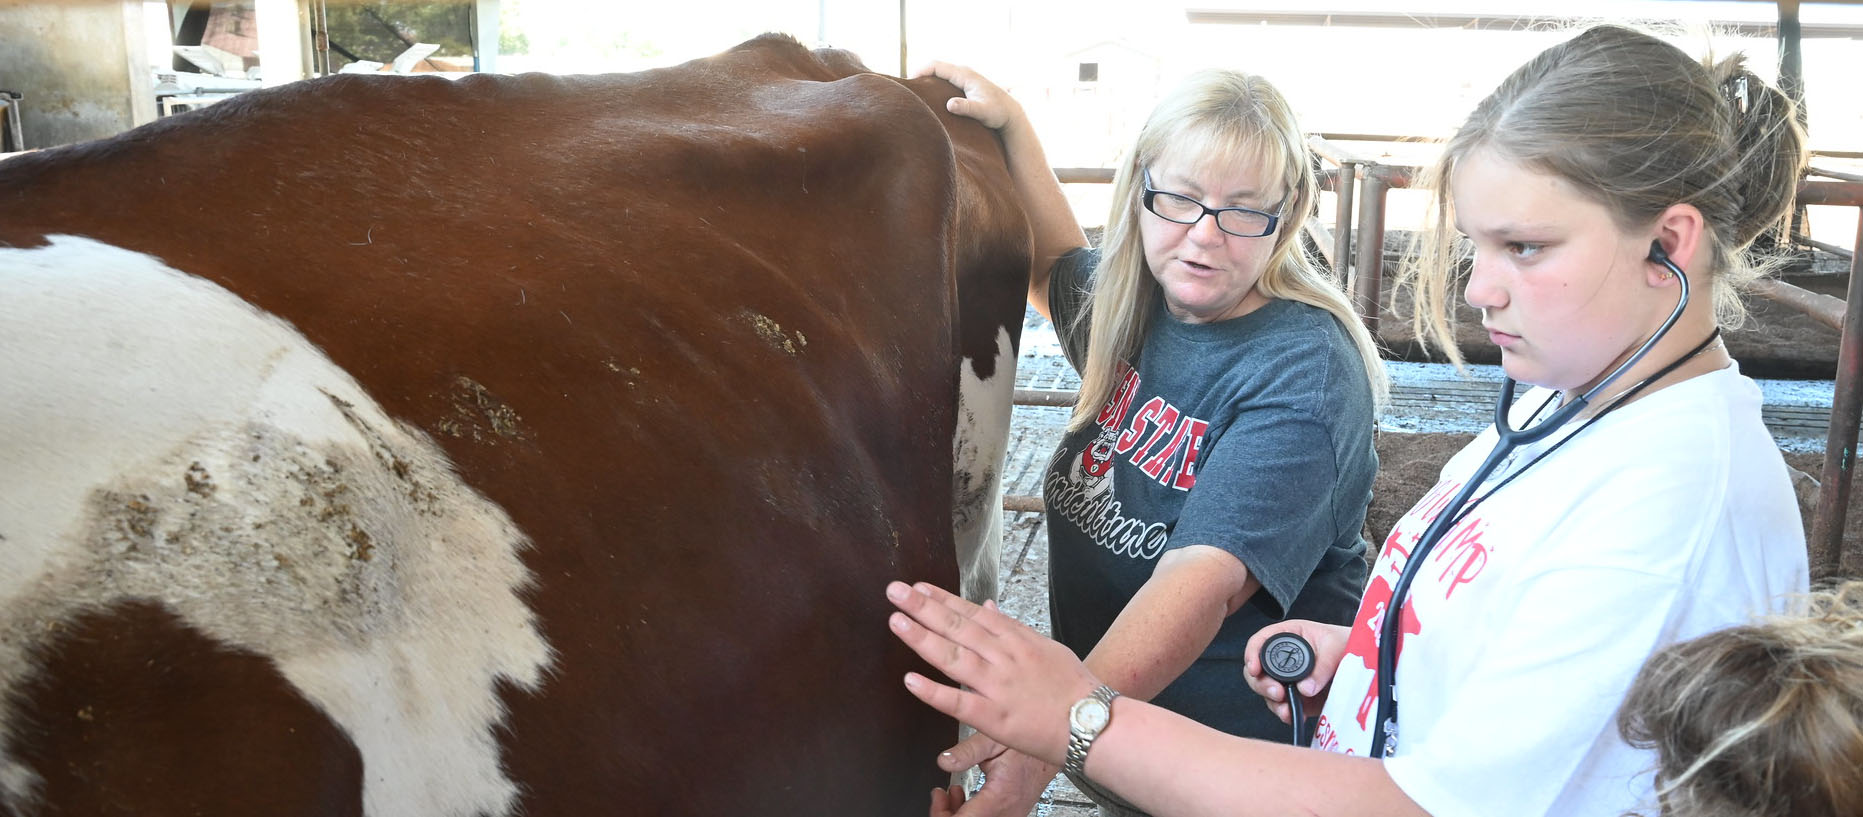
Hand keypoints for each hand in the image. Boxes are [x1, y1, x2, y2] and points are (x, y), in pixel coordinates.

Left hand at [886, 581, 1099, 765]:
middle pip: (958, 627)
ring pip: (953, 658)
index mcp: (1016, 639)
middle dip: (924, 607)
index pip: (972, 613)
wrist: (1093, 723)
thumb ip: (1012, 628)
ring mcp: (998, 687)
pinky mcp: (995, 718)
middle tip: (895, 591)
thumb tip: (987, 607)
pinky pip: (958, 704)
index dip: (942, 599)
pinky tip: (910, 680)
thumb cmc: (1073, 686)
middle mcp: (1004, 658)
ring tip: (896, 621)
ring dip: (922, 638)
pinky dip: (933, 692)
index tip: (918, 587)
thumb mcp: (1045, 646)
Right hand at [913, 61, 1024, 132]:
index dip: (920, 71)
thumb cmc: (997, 113)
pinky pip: (944, 79)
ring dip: (926, 80)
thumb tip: (950, 105)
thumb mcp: (982, 112)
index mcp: (964, 75)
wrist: (1011, 113)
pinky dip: (933, 84)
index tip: (908, 82)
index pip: (936, 66)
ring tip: (913, 93)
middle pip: (935, 67)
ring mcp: (964, 78)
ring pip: (939, 73)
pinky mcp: (964, 85)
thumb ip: (967, 108)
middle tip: (906, 88)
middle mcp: (963, 72)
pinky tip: (928, 97)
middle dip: (919, 75)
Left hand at [930, 733, 1056, 816]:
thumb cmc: (1025, 745)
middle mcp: (1006, 812)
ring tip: (946, 793)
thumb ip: (967, 751)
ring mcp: (1010, 815)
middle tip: (937, 795)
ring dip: (956, 813)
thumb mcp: (993, 740)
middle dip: (946, 814)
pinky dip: (968, 812)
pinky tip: (960, 796)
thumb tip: (944, 761)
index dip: (943, 815)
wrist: (1049, 751)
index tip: (936, 802)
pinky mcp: (1010, 814)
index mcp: (999, 797)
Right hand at [1243, 620, 1348, 724]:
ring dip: (1273, 703)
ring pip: (1267, 692)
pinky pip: (1283, 707)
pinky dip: (1285, 713)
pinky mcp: (1296, 697)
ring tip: (1285, 709)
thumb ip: (1322, 666)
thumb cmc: (1346, 644)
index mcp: (1287, 637)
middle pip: (1258, 671)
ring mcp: (1288, 680)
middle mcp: (1282, 659)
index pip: (1261, 642)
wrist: (1365, 660)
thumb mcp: (1335, 647)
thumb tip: (1305, 689)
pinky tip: (1293, 715)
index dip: (1253, 654)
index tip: (1254, 669)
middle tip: (1276, 693)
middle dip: (1262, 684)